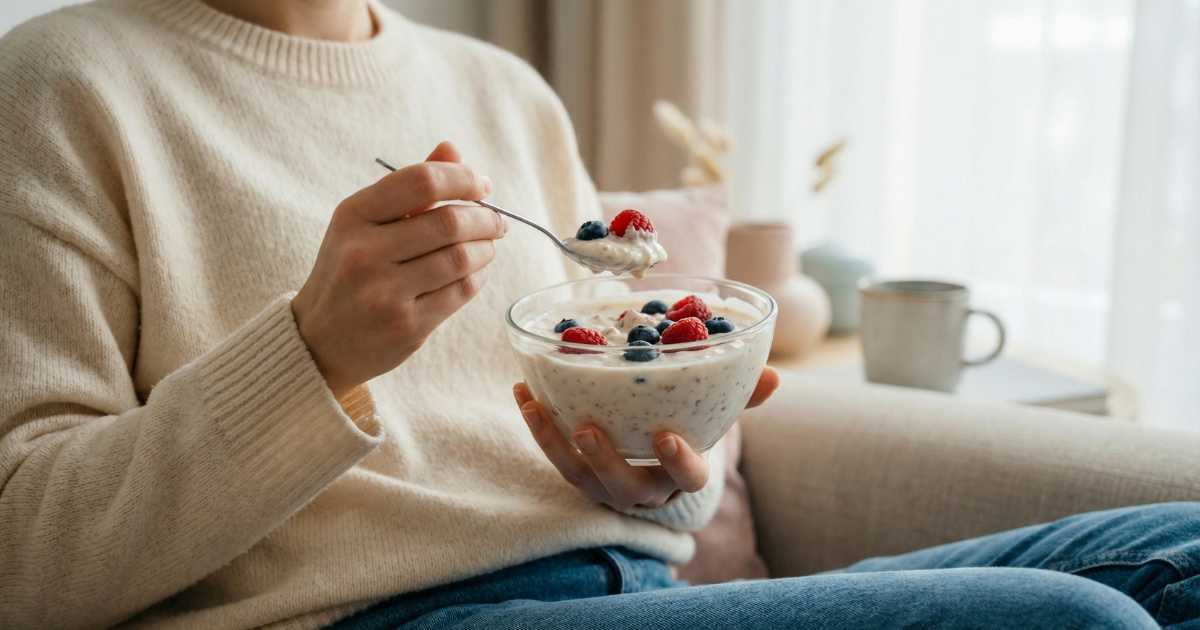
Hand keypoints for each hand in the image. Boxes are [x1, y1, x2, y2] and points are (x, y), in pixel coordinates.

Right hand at [292, 141, 506, 398]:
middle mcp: (364, 253)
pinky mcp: (406, 326)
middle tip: (497, 221)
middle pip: (449, 222)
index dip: (463, 178)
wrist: (320, 340)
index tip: (483, 186)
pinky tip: (477, 271)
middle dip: (486, 218)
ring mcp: (384, 293)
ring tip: (489, 245)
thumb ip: (409, 187)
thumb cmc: (350, 270)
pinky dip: (479, 276)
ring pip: (461, 258)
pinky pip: (461, 292)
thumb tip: (453, 149)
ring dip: (487, 248)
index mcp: (353, 215)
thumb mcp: (364, 223)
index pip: (421, 181)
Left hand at [513, 367, 779, 510]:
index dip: (680, 463)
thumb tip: (774, 375)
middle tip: (589, 430)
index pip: (688, 478)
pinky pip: (552, 454)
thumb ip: (741, 397)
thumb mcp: (713, 414)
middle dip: (605, 461)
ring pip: (578, 475)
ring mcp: (605, 485)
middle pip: (624, 487)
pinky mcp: (576, 472)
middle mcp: (642, 488)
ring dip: (554, 441)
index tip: (668, 438)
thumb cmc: (686, 427)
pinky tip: (522, 391)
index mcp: (680, 472)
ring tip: (537, 406)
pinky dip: (536, 424)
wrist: (651, 458)